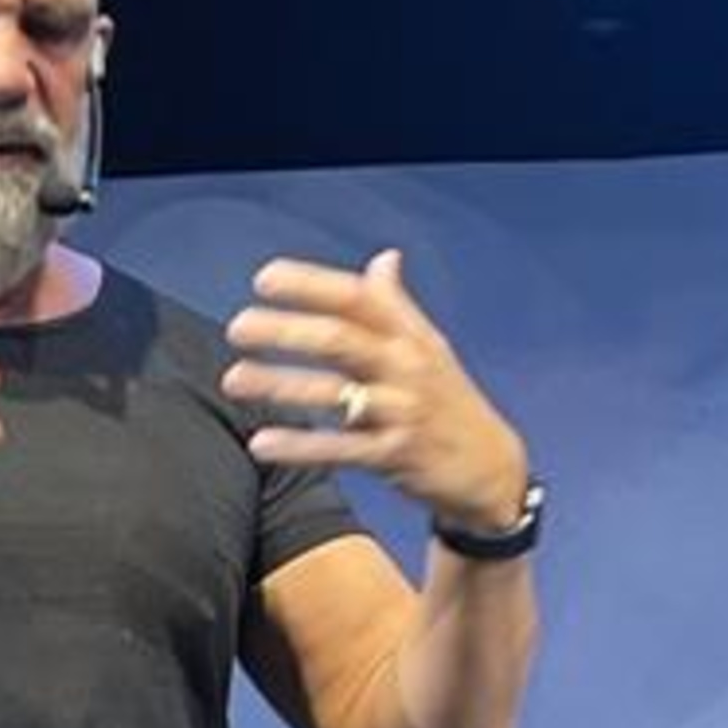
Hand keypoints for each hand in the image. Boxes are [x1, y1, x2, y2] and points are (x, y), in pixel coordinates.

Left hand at [224, 249, 529, 536]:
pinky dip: (299, 446)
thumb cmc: (448, 401)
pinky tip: (261, 443)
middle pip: (339, 340)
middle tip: (238, 327)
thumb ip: (397, 307)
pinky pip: (339, 450)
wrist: (492, 468)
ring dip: (280, 385)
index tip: (266, 279)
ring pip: (333, 394)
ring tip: (234, 380)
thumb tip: (384, 259)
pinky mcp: (395, 457)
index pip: (358, 299)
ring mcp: (402, 412)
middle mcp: (407, 368)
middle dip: (286, 331)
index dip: (312, 285)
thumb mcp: (430, 349)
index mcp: (411, 336)